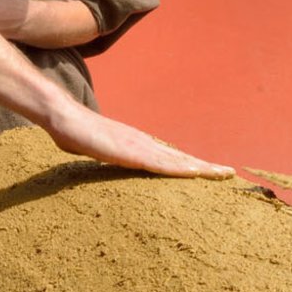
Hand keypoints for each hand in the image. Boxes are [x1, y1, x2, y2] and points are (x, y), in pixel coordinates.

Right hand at [45, 99, 240, 178]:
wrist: (62, 117)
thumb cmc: (74, 134)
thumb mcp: (95, 151)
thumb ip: (105, 158)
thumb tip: (101, 164)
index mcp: (138, 144)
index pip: (170, 157)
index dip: (190, 165)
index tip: (208, 172)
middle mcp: (144, 143)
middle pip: (181, 157)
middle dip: (206, 166)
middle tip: (229, 174)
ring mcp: (139, 146)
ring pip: (177, 160)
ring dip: (201, 168)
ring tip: (223, 174)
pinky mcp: (130, 152)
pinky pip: (159, 163)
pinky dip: (179, 168)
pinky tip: (195, 173)